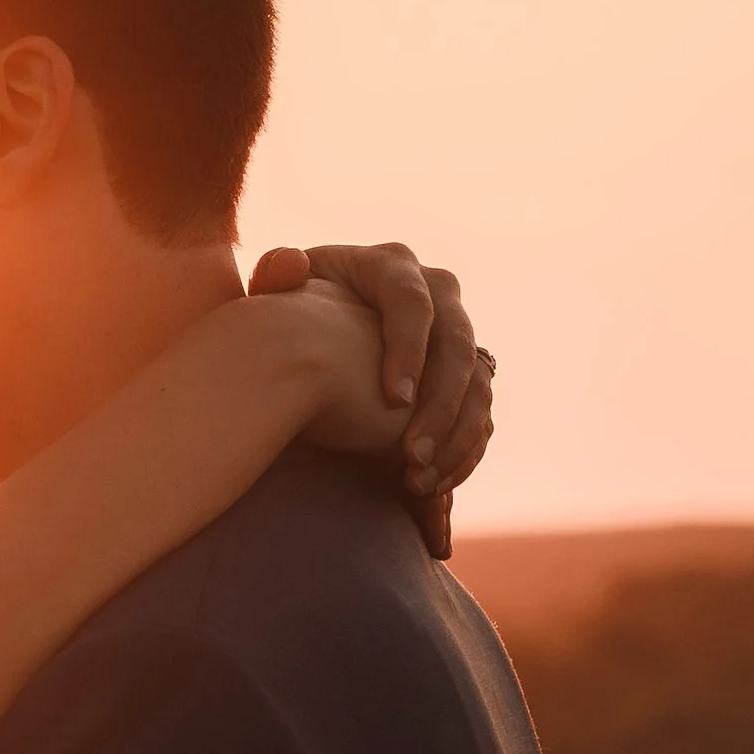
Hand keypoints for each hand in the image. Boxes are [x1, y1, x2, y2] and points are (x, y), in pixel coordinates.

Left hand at [248, 240, 494, 527]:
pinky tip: (435, 488)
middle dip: (441, 403)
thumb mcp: (277, 293)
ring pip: (478, 383)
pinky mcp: (465, 375)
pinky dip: (463, 452)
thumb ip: (274, 277)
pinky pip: (479, 415)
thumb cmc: (289, 313)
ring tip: (421, 480)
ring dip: (456, 435)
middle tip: (413, 454)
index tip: (394, 401)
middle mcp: (436, 294)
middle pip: (456, 344)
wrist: (312, 341)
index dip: (409, 349)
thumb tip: (289, 266)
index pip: (413, 301)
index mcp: (391, 267)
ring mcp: (455, 335)